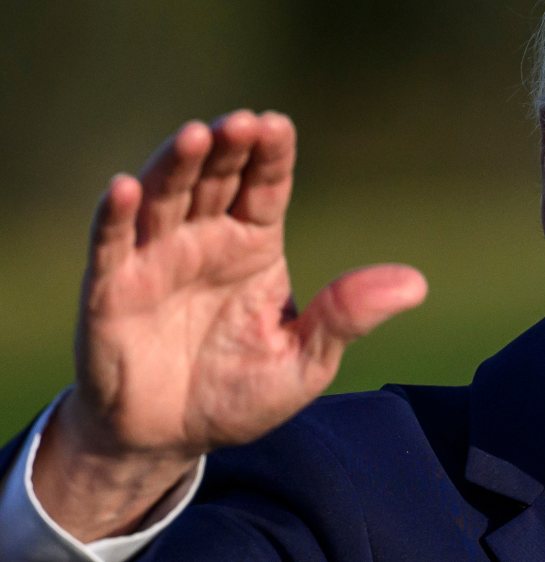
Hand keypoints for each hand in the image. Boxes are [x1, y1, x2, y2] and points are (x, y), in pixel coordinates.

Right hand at [33, 111, 426, 541]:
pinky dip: (115, 214)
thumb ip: (347, 317)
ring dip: (175, 165)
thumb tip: (416, 284)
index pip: (266, 188)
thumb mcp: (305, 362)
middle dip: (227, 149)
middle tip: (241, 123)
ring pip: (164, 198)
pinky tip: (125, 187)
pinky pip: (110, 244)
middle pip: (216, 180)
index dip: (270, 155)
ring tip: (194, 137)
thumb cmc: (237, 394)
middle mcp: (204, 241)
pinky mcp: (111, 289)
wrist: (168, 439)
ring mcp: (155, 260)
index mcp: (254, 248)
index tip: (278, 125)